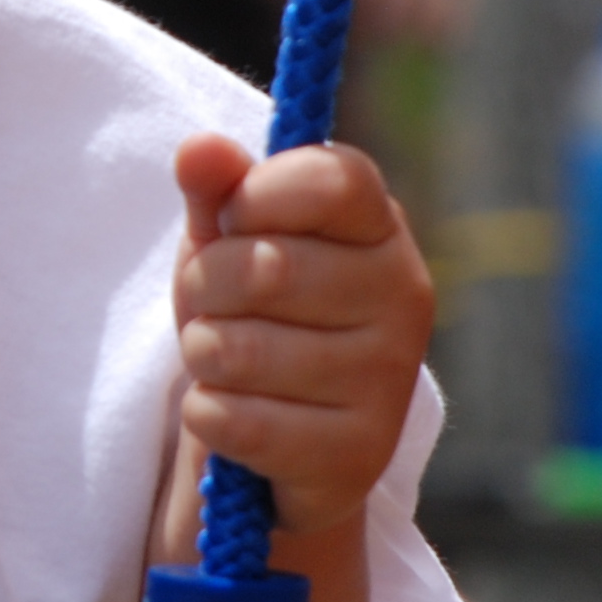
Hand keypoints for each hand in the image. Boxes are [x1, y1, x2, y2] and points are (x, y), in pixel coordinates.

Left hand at [170, 134, 434, 537]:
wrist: (286, 437)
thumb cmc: (257, 315)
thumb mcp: (230, 242)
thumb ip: (217, 191)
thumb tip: (197, 149)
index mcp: (380, 226)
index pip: (329, 180)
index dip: (258, 195)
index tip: (235, 219)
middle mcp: (405, 294)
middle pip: (266, 269)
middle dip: (203, 285)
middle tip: (210, 303)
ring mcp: (389, 377)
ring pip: (242, 351)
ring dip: (202, 355)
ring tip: (223, 360)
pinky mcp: (360, 453)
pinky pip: (237, 421)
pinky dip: (208, 415)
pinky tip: (234, 413)